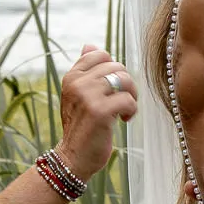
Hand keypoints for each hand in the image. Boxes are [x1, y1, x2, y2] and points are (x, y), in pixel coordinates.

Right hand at [56, 45, 138, 180]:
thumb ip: (85, 71)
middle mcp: (77, 83)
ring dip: (131, 96)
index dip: (113, 69)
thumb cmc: (80, 127)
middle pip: (116, 66)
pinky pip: (128, 99)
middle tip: (123, 101)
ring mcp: (87, 96)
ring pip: (124, 79)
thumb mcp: (77, 95)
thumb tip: (90, 45)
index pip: (100, 54)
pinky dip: (131, 110)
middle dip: (126, 84)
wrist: (72, 158)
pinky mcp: (99, 111)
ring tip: (124, 110)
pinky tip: (123, 120)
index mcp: (71, 77)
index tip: (112, 88)